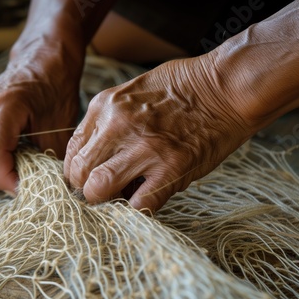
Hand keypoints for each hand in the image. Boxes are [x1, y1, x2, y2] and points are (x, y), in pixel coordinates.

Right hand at [0, 47, 80, 192]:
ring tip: (12, 168)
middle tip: (25, 177)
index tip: (26, 187)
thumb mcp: (60, 126)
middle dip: (0, 181)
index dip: (7, 181)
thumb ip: (48, 160)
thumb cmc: (55, 90)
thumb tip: (41, 188)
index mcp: (2, 109)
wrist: (42, 62)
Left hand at [64, 56, 253, 211]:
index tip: (90, 178)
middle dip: (86, 189)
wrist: (226, 87)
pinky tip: (144, 202)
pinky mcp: (171, 168)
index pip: (71, 151)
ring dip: (106, 201)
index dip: (77, 171)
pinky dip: (137, 211)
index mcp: (104, 106)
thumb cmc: (182, 88)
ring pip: (98, 190)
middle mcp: (116, 126)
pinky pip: (139, 205)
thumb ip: (109, 121)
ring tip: (121, 198)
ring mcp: (143, 148)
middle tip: (103, 192)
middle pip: (77, 173)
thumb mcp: (133, 92)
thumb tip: (98, 156)